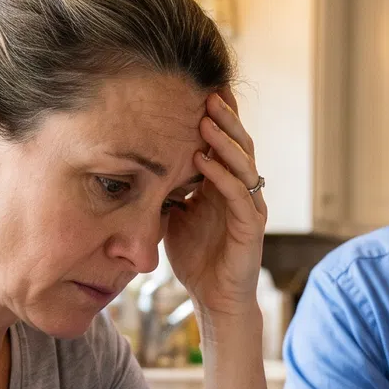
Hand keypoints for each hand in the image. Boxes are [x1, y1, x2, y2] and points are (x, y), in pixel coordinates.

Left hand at [164, 90, 266, 324]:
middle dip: (224, 117)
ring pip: (243, 163)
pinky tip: (204, 162)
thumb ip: (166, 188)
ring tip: (206, 118)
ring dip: (224, 140)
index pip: (224, 141)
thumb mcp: (173, 215)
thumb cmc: (196, 258)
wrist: (215, 300)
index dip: (216, 116)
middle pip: (239, 143)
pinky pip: (239, 195)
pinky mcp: (251, 227)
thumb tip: (137, 163)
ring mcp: (249, 206)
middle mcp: (242, 189)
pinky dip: (222, 176)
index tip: (198, 88)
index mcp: (224, 184)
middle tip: (206, 92)